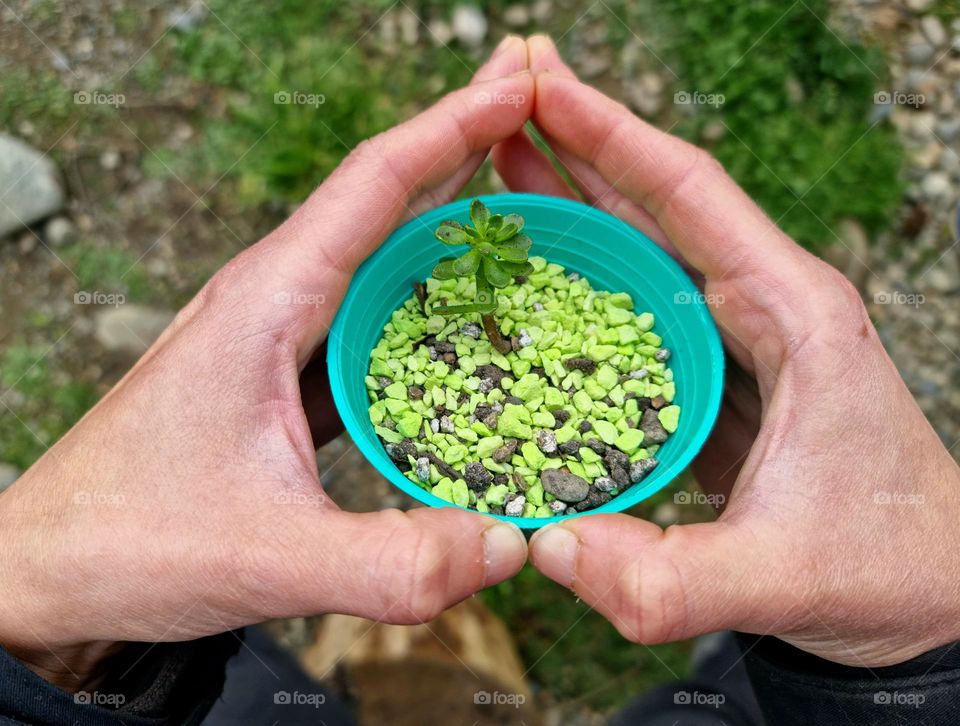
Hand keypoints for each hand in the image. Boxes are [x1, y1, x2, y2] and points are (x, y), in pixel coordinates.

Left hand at [0, 38, 532, 688]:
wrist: (50, 570)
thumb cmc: (127, 541)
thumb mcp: (269, 556)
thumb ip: (393, 562)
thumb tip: (509, 547)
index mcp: (267, 303)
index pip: (374, 185)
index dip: (454, 126)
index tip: (520, 84)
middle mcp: (274, 300)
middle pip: (385, 201)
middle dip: (466, 147)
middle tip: (541, 115)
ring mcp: (278, 337)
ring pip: (380, 258)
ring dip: (449, 222)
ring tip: (523, 202)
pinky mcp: (285, 377)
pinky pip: (371, 319)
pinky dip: (428, 299)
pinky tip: (467, 314)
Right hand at [513, 36, 959, 667]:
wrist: (923, 589)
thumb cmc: (879, 566)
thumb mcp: (780, 577)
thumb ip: (667, 576)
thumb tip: (548, 547)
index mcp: (794, 315)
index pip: (691, 195)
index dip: (611, 136)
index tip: (543, 85)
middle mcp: (766, 307)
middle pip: (659, 204)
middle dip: (578, 146)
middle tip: (503, 102)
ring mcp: (740, 337)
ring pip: (648, 249)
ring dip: (577, 205)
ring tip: (505, 171)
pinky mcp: (718, 372)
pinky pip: (642, 307)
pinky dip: (586, 277)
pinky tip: (542, 278)